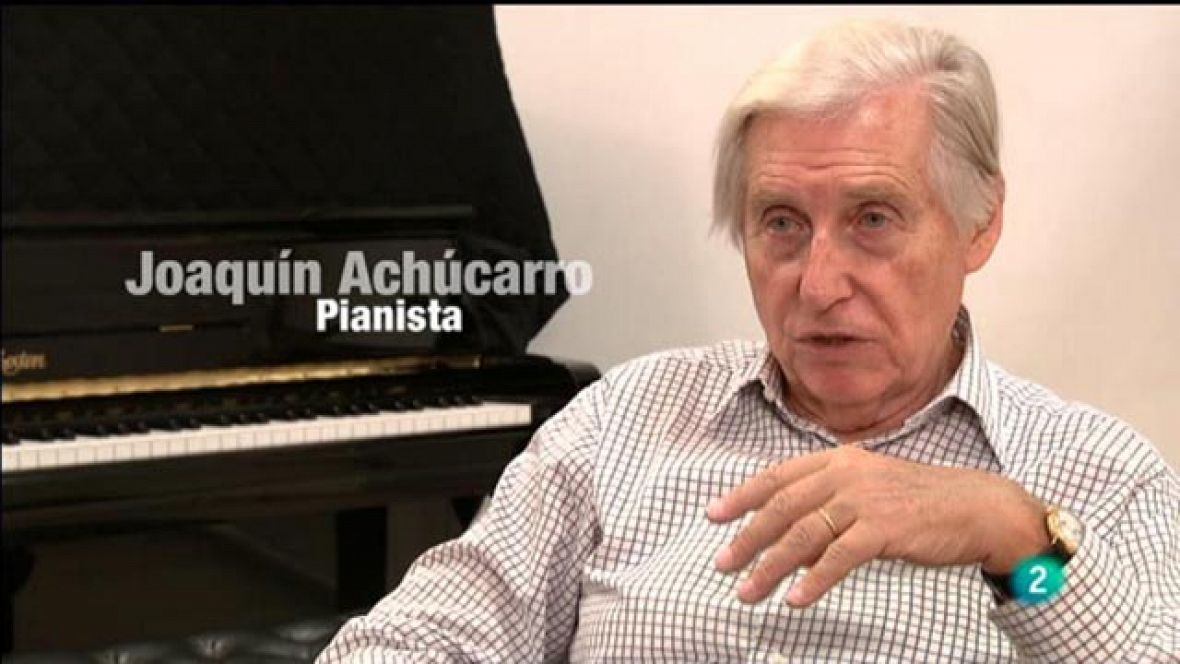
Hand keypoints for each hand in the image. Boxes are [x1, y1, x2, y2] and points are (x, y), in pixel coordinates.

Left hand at [706, 446, 1047, 606]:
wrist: (976, 506)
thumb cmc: (919, 501)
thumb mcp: (868, 489)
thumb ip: (829, 507)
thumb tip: (792, 544)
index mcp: (838, 461)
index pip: (778, 476)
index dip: (742, 495)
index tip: (713, 515)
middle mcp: (846, 475)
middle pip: (782, 507)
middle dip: (747, 537)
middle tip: (722, 563)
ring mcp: (864, 500)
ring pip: (803, 535)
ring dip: (771, 566)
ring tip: (749, 590)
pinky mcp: (884, 528)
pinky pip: (838, 558)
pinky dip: (814, 580)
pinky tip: (796, 598)